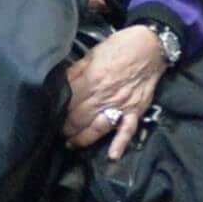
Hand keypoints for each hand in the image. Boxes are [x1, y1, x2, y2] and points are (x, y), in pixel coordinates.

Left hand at [60, 22, 167, 146]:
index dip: (58, 110)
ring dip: (83, 139)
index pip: (69, 102)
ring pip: (97, 128)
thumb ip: (77, 70)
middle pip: (79, 118)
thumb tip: (61, 83)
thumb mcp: (93, 53)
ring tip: (72, 144)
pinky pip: (127, 129)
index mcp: (91, 79)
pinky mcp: (135, 110)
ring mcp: (120, 105)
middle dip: (66, 128)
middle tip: (59, 132)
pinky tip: (113, 156)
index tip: (51, 116)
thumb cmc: (120, 46)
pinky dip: (120, 143)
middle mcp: (103, 96)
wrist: (151, 46)